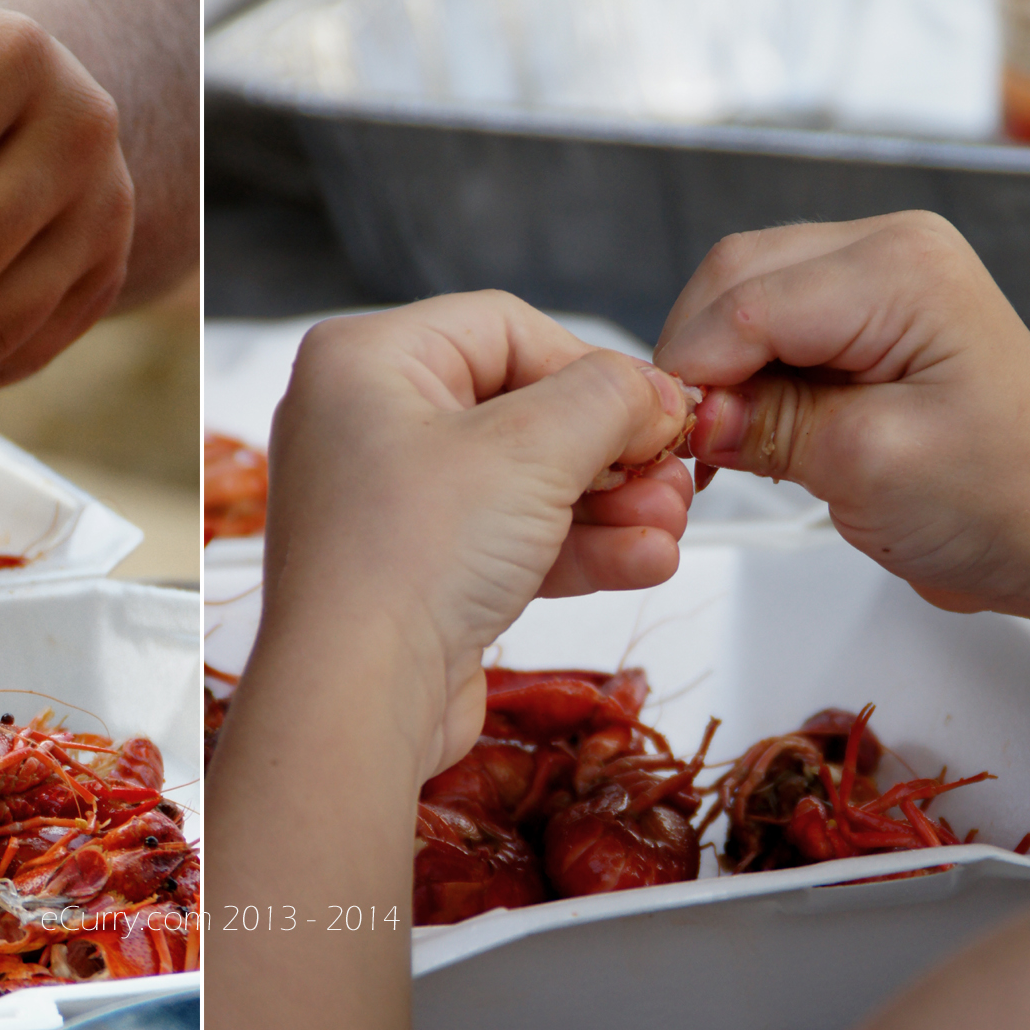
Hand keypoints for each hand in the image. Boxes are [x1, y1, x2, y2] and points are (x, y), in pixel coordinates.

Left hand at [258, 292, 698, 780]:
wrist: (357, 700)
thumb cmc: (406, 560)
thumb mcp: (531, 450)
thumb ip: (609, 400)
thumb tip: (654, 390)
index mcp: (365, 362)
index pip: (505, 329)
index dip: (591, 367)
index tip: (654, 410)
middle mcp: (366, 423)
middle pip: (522, 407)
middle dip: (611, 447)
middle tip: (672, 472)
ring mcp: (390, 503)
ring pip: (525, 481)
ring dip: (610, 502)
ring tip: (670, 522)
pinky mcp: (418, 572)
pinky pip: (511, 539)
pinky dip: (578, 547)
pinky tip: (644, 558)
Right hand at [653, 210, 1029, 618]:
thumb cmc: (1011, 499)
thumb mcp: (871, 467)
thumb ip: (770, 428)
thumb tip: (693, 418)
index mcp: (901, 270)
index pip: (745, 302)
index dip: (695, 375)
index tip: (673, 444)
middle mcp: (888, 253)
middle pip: (731, 281)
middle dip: (697, 364)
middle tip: (687, 446)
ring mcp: (874, 280)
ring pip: (737, 299)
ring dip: (716, 372)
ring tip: (724, 446)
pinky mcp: (860, 317)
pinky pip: (766, 325)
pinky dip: (742, 378)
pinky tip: (749, 430)